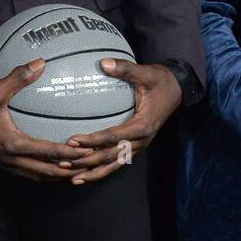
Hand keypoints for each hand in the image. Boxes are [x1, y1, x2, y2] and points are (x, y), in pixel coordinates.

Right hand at [0, 59, 91, 180]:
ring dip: (56, 176)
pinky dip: (42, 175)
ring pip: (36, 177)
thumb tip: (41, 62)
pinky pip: (26, 174)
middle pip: (45, 173)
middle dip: (68, 171)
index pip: (48, 152)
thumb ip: (19, 77)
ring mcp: (3, 164)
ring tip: (76, 173)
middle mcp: (9, 159)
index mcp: (12, 143)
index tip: (88, 152)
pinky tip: (52, 170)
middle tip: (89, 167)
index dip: (70, 154)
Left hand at [62, 58, 183, 184]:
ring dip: (93, 172)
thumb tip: (103, 62)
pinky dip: (102, 170)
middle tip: (64, 161)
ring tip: (72, 178)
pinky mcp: (135, 147)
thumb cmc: (160, 81)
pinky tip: (86, 175)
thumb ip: (125, 68)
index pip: (114, 137)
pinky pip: (117, 162)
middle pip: (111, 156)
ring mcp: (138, 146)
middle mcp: (141, 141)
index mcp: (143, 126)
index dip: (92, 140)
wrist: (177, 89)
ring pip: (114, 165)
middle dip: (87, 161)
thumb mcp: (146, 73)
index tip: (72, 141)